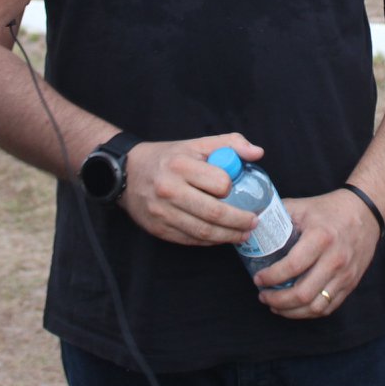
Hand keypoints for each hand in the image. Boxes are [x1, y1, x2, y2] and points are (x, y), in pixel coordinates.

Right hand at [116, 134, 264, 245]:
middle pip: (213, 213)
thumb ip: (229, 144)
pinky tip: (222, 237)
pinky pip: (190, 240)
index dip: (233, 189)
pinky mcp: (159, 229)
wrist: (127, 174)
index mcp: (181, 165)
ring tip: (244, 234)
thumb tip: (257, 152)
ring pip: (203, 232)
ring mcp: (162, 212)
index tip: (244, 193)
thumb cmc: (167, 158)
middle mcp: (169, 189)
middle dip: (239, 221)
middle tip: (254, 222)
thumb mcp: (195, 144)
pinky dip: (210, 242)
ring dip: (228, 236)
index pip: (218, 182)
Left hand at [254, 188, 382, 319]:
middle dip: (277, 300)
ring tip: (275, 306)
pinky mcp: (351, 283)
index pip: (292, 266)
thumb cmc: (328, 209)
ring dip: (291, 311)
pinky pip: (328, 307)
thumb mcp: (301, 206)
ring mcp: (345, 274)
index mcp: (321, 237)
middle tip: (263, 296)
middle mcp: (335, 259)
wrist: (365, 212)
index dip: (271, 277)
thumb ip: (276, 216)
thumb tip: (251, 226)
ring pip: (315, 306)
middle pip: (303, 293)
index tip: (258, 279)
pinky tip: (295, 308)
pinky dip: (308, 313)